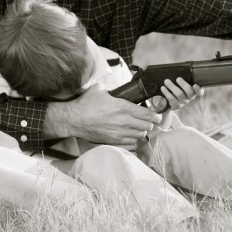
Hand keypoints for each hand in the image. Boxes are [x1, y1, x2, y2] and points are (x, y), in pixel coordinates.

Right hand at [44, 82, 161, 149]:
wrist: (74, 119)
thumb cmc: (86, 104)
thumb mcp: (100, 89)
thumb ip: (111, 88)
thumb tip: (114, 87)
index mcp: (123, 107)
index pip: (147, 114)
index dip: (155, 115)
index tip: (158, 116)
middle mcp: (124, 121)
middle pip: (147, 126)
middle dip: (150, 124)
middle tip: (150, 122)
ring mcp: (119, 133)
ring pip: (140, 135)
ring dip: (142, 132)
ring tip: (141, 128)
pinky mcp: (113, 141)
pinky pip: (131, 144)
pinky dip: (134, 141)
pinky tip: (132, 137)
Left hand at [161, 78, 203, 110]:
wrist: (171, 102)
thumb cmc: (178, 89)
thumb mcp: (182, 86)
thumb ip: (184, 80)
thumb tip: (179, 70)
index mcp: (193, 91)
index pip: (200, 92)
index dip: (199, 89)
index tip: (195, 85)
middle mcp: (189, 97)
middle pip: (189, 92)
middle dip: (183, 84)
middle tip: (178, 78)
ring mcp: (183, 102)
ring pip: (179, 94)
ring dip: (172, 86)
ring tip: (166, 81)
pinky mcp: (176, 105)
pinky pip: (171, 99)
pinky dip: (166, 92)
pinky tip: (163, 88)